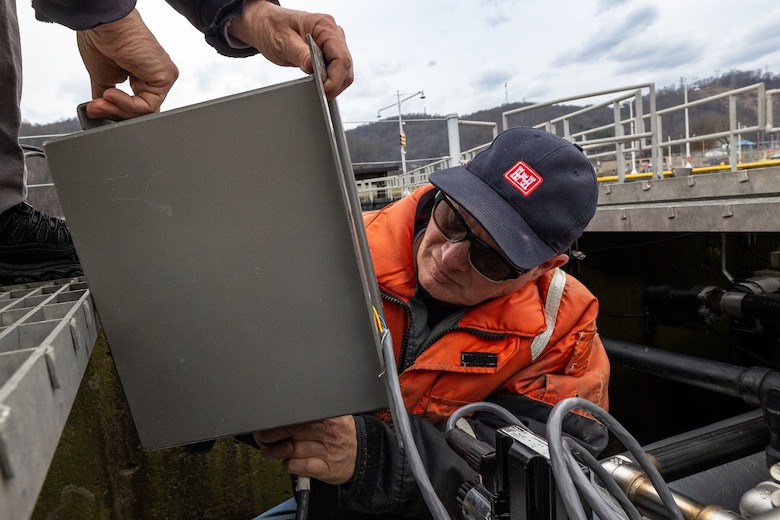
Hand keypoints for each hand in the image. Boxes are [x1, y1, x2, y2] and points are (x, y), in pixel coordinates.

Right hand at [76, 9, 178, 119]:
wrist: (102, 23)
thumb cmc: (102, 39)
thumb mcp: (103, 77)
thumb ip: (108, 98)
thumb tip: (101, 112)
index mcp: (141, 75)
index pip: (137, 106)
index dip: (116, 112)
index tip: (96, 109)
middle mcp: (154, 76)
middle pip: (142, 111)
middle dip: (116, 113)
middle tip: (97, 109)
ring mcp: (162, 76)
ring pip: (145, 110)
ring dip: (119, 109)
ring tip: (103, 99)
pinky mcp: (167, 76)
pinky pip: (148, 104)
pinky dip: (128, 104)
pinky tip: (111, 93)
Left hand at [228, 0, 352, 98]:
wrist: (265, 24)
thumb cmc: (272, 27)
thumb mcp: (283, 41)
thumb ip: (300, 55)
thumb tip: (314, 69)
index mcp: (324, 26)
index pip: (341, 58)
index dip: (335, 79)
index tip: (323, 91)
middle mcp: (333, 33)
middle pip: (346, 66)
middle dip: (335, 84)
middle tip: (320, 95)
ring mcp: (333, 43)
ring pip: (345, 71)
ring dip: (334, 84)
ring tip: (318, 90)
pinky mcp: (329, 52)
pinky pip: (337, 71)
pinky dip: (330, 81)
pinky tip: (319, 84)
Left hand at [254, 416, 356, 484]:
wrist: (362, 456)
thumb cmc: (341, 436)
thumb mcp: (331, 416)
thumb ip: (309, 413)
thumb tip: (278, 413)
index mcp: (328, 415)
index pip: (294, 414)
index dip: (275, 419)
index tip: (265, 423)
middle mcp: (328, 431)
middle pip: (289, 430)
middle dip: (269, 435)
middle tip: (263, 437)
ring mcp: (327, 451)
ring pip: (290, 449)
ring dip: (275, 451)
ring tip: (274, 450)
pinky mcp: (325, 469)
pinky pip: (297, 466)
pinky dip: (287, 464)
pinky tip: (289, 461)